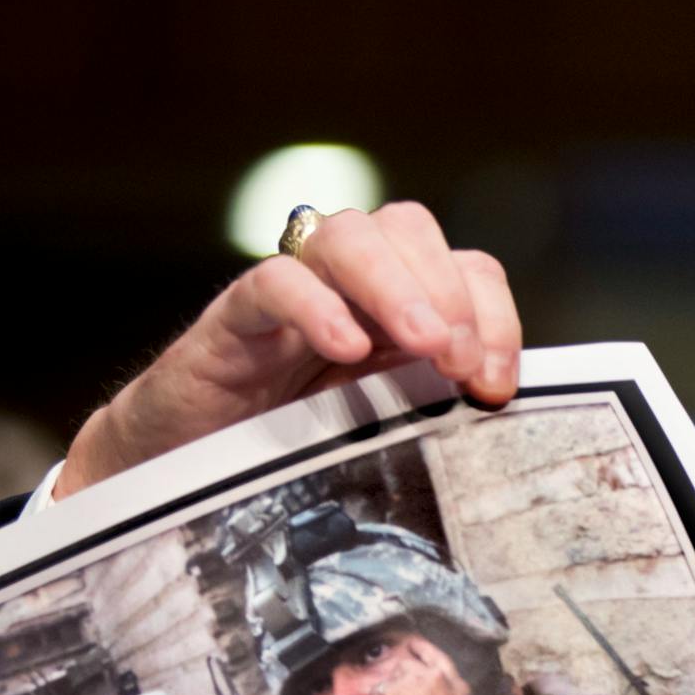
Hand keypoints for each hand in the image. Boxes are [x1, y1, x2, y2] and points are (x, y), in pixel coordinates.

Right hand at [57, 202, 519, 497]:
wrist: (190, 465)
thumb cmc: (299, 445)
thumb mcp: (391, 427)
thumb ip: (440, 406)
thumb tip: (503, 410)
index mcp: (403, 307)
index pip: (468, 270)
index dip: (494, 317)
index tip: (496, 386)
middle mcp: (351, 285)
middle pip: (410, 228)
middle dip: (450, 291)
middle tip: (460, 362)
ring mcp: (294, 292)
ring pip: (347, 236)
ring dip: (397, 285)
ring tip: (424, 345)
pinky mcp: (237, 317)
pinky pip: (275, 283)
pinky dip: (316, 306)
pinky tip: (344, 348)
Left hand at [364, 636, 472, 694]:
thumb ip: (449, 692)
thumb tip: (434, 691)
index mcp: (450, 681)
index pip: (431, 653)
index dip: (419, 648)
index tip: (410, 645)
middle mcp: (428, 676)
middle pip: (405, 666)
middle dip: (399, 681)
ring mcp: (404, 682)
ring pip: (386, 681)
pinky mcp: (384, 694)